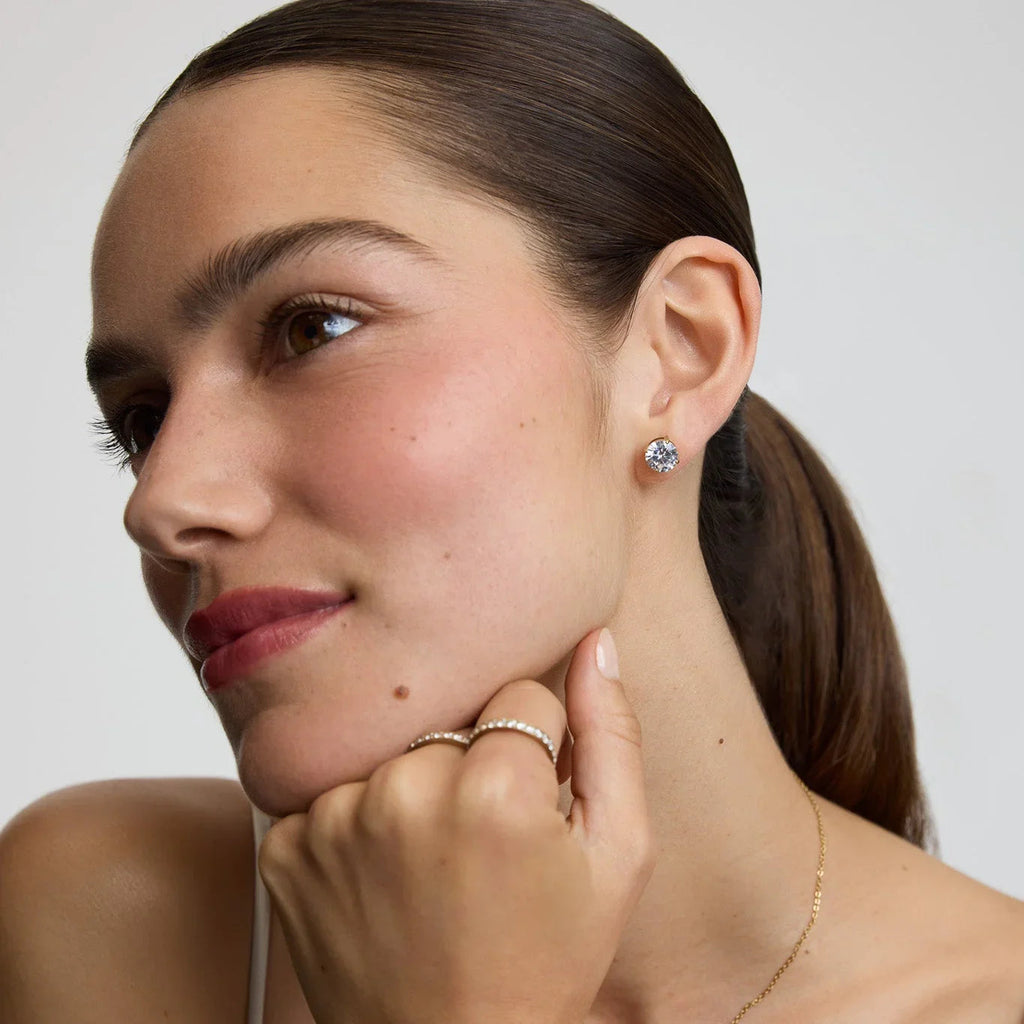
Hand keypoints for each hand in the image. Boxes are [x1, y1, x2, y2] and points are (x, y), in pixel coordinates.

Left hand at [256, 627, 654, 1023]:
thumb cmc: (544, 961)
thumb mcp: (617, 855)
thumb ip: (612, 737)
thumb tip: (593, 644)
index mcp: (495, 788)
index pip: (519, 693)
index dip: (535, 748)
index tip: (528, 803)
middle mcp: (405, 791)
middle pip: (451, 720)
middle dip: (473, 762)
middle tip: (481, 840)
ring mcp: (337, 819)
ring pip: (393, 752)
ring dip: (413, 788)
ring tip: (431, 860)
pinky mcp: (288, 847)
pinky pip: (335, 790)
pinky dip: (358, 820)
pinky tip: (383, 872)